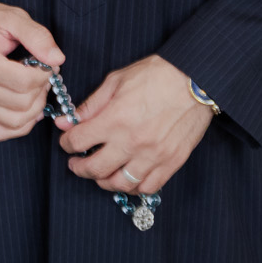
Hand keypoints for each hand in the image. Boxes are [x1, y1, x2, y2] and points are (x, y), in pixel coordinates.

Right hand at [0, 0, 63, 140]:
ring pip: (15, 122)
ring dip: (35, 108)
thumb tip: (57, 59)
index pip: (23, 82)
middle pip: (22, 103)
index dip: (45, 74)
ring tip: (35, 89)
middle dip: (41, 90)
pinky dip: (20, 125)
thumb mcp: (11, 17)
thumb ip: (36, 36)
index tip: (47, 63)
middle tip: (43, 74)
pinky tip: (25, 106)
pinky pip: (1, 132)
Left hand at [56, 54, 212, 194]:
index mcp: (115, 119)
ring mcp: (153, 156)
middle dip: (79, 168)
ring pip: (120, 184)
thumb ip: (90, 105)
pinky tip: (127, 177)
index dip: (66, 143)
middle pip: (95, 169)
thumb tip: (66, 121)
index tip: (67, 142)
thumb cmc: (156, 75)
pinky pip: (148, 187)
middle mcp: (132, 142)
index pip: (78, 141)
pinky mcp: (172, 162)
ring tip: (100, 173)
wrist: (195, 79)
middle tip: (76, 163)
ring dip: (104, 181)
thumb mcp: (116, 81)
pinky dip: (134, 186)